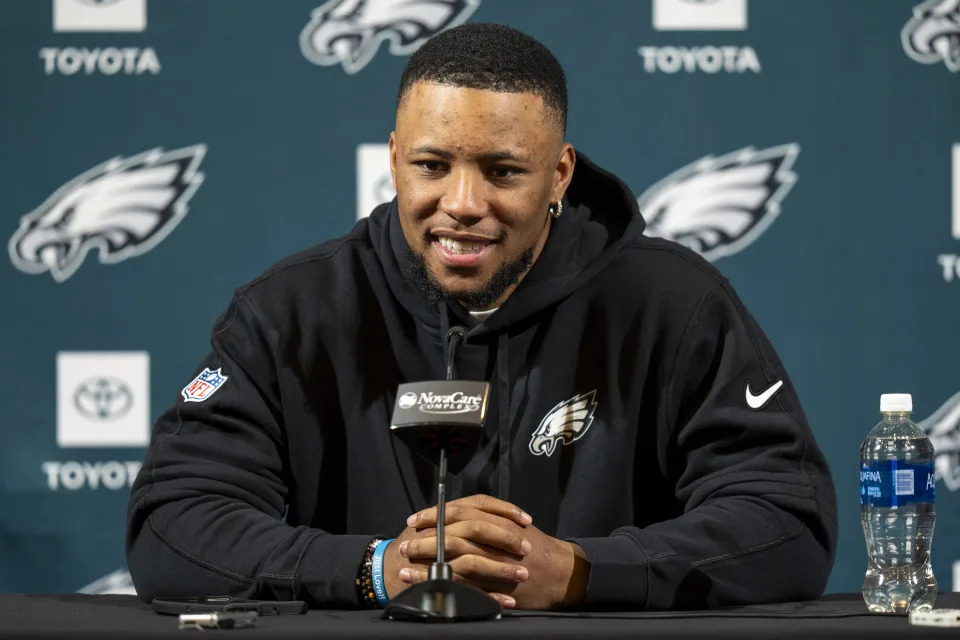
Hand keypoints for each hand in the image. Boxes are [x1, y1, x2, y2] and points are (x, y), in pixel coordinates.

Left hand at [399, 495, 590, 609]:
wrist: (561, 572)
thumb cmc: (537, 547)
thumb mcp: (513, 524)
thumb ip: (488, 518)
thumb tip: (458, 515)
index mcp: (495, 518)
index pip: (458, 511)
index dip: (434, 514)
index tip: (414, 519)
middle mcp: (493, 536)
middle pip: (451, 533)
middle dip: (424, 538)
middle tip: (404, 543)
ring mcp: (492, 561)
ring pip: (452, 558)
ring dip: (425, 562)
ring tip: (404, 566)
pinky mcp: (493, 584)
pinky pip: (461, 584)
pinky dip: (440, 584)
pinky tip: (423, 586)